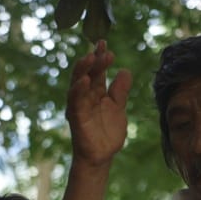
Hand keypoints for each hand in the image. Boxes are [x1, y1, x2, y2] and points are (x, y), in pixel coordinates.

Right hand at [65, 40, 133, 167]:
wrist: (102, 156)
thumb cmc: (108, 132)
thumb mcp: (118, 108)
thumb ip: (120, 91)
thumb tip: (125, 70)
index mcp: (96, 92)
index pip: (97, 71)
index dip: (100, 57)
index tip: (104, 43)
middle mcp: (86, 96)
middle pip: (88, 73)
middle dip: (94, 60)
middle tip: (101, 48)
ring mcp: (79, 106)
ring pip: (78, 83)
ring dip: (84, 70)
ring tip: (90, 57)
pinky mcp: (76, 117)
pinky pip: (75, 101)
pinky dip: (78, 90)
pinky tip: (85, 80)